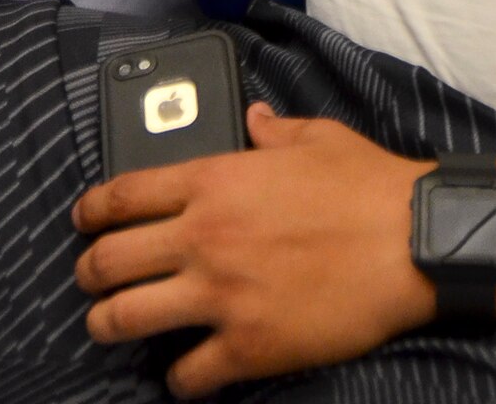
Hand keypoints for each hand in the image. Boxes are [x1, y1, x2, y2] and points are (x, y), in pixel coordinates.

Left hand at [74, 105, 433, 395]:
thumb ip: (273, 129)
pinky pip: (186, 375)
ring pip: (125, 319)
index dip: (91, 210)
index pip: (124, 194)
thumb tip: (254, 117)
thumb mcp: (316, 137)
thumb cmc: (367, 185)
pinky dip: (177, 380)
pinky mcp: (247, 347)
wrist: (411, 242)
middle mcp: (204, 236)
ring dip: (107, 324)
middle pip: (109, 260)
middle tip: (89, 280)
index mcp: (215, 180)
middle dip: (87, 273)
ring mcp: (221, 295)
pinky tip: (182, 375)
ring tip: (107, 326)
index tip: (83, 220)